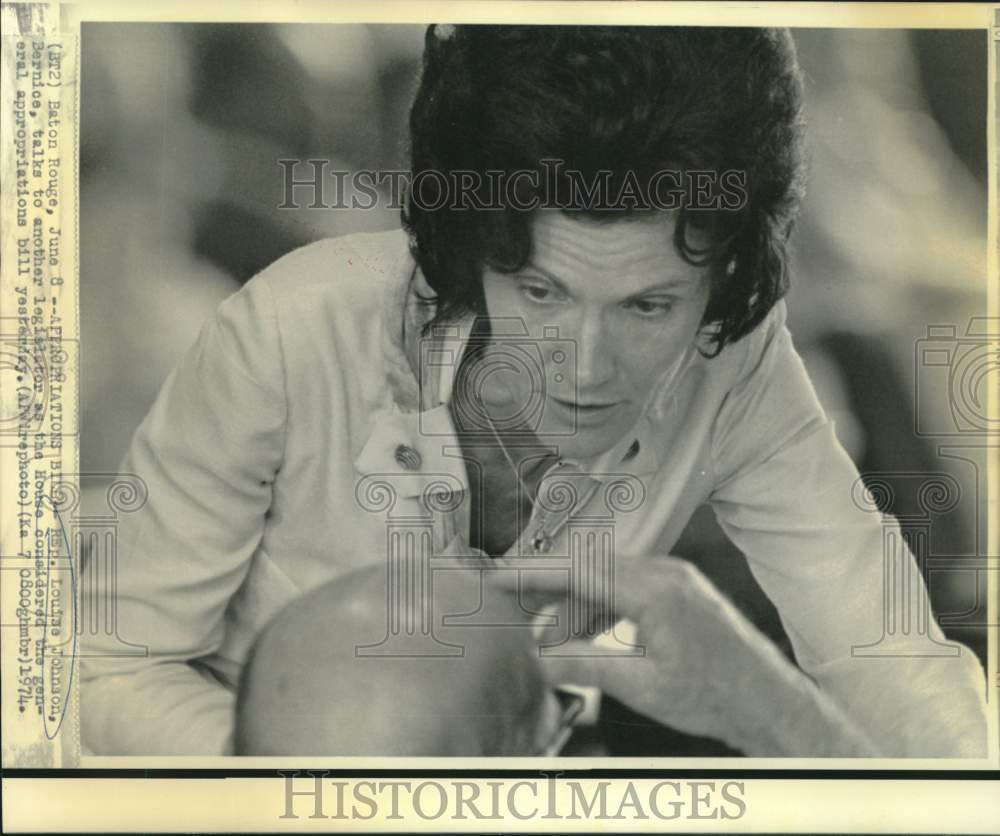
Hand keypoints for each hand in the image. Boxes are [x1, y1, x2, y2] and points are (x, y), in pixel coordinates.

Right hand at [500, 555, 875, 755]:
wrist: (769, 702)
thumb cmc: (716, 697)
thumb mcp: (641, 685)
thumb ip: (584, 664)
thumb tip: (538, 658)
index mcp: (655, 590)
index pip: (579, 571)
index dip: (533, 574)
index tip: (499, 577)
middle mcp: (666, 572)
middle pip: (589, 571)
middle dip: (551, 596)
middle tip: (518, 621)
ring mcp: (675, 577)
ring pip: (606, 579)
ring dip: (576, 608)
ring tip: (554, 646)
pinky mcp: (680, 588)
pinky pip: (627, 587)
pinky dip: (601, 608)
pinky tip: (587, 637)